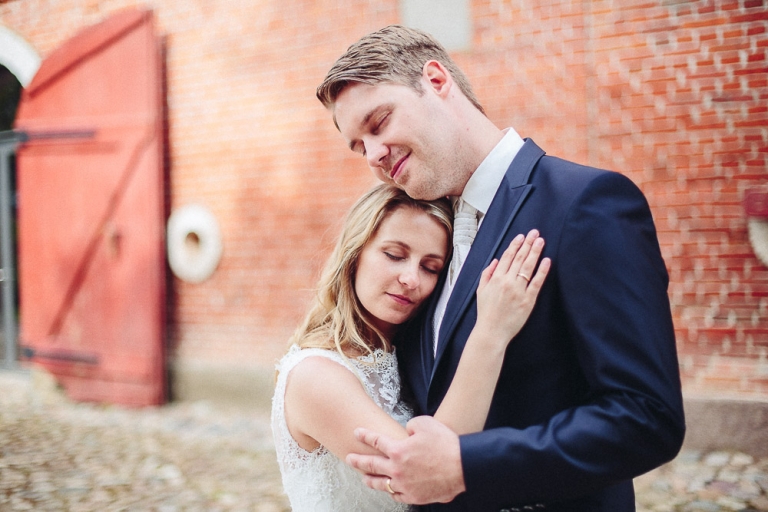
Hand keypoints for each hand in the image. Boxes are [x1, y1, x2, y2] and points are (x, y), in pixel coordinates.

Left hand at [346, 416, 465, 504]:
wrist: (463, 466)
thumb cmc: (446, 444)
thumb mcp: (425, 423)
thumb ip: (410, 426)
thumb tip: (407, 432)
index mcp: (398, 450)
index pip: (375, 441)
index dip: (364, 436)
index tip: (356, 433)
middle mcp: (397, 469)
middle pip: (371, 465)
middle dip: (357, 461)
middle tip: (349, 459)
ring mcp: (405, 485)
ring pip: (381, 484)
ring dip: (370, 480)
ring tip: (364, 478)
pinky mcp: (415, 496)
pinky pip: (397, 495)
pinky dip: (391, 492)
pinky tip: (389, 489)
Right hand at [476, 229, 549, 343]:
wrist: (492, 331)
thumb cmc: (486, 312)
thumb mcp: (481, 291)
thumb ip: (487, 274)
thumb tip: (496, 261)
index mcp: (496, 278)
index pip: (507, 257)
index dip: (515, 245)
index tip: (521, 236)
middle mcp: (507, 282)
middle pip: (519, 258)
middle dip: (527, 244)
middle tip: (535, 233)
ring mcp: (518, 290)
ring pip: (528, 267)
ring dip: (535, 252)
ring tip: (541, 241)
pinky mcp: (528, 300)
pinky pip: (537, 282)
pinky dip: (542, 271)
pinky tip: (546, 261)